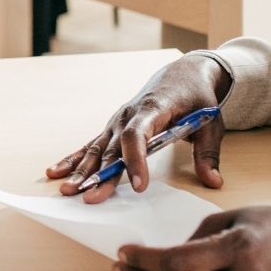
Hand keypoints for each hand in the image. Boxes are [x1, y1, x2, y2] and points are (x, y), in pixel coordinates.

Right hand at [45, 52, 229, 201]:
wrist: (183, 73)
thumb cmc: (197, 98)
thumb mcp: (211, 123)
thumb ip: (208, 153)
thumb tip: (214, 182)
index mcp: (154, 108)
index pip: (138, 134)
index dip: (135, 160)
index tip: (138, 185)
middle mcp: (129, 114)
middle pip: (113, 147)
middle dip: (101, 174)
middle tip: (91, 198)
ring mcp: (118, 120)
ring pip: (98, 148)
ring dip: (82, 170)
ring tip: (68, 190)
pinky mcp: (113, 127)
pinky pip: (92, 144)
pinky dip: (74, 158)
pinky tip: (56, 171)